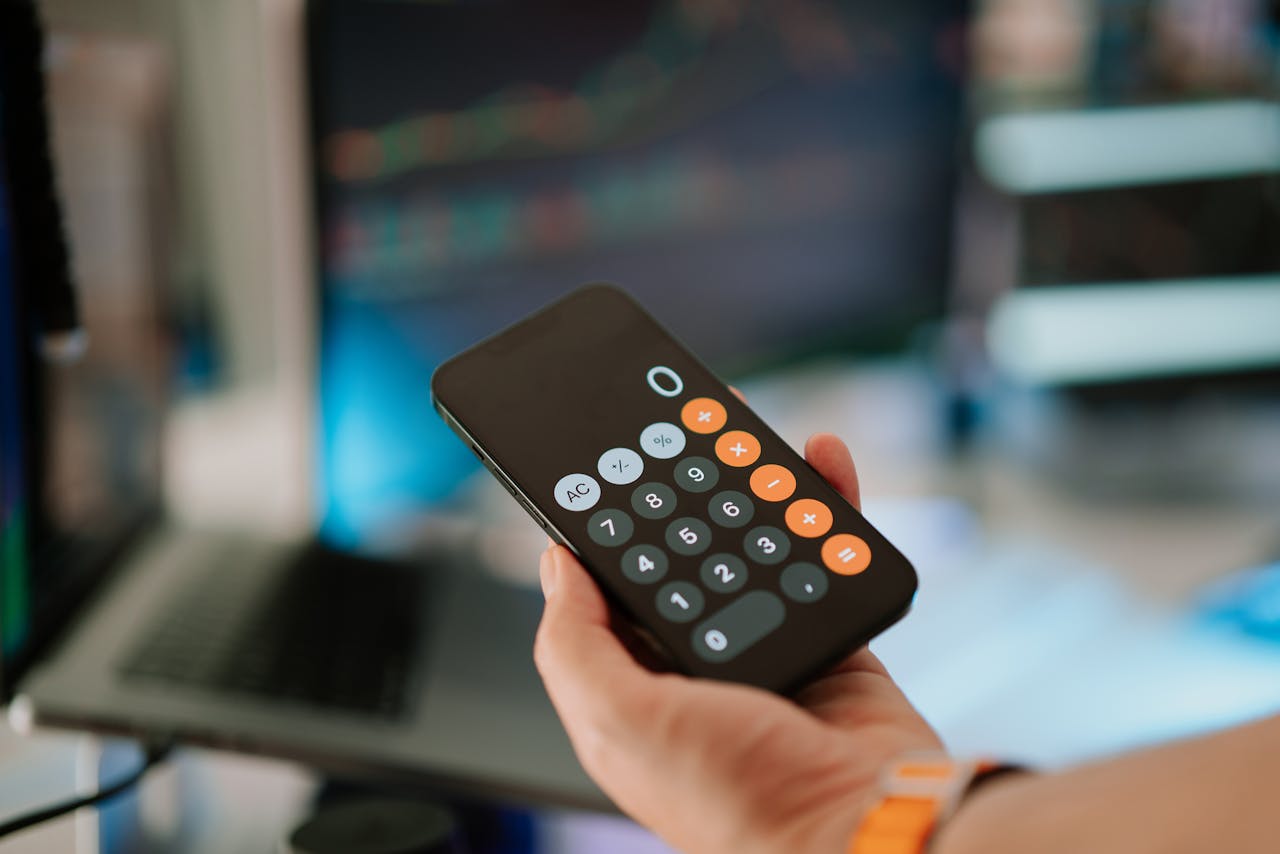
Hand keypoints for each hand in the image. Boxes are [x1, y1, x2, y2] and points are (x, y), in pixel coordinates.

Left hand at [534, 433, 941, 853]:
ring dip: (751, 485)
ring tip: (742, 429)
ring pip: (750, 543)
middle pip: (681, 554)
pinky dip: (824, 506)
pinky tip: (819, 462)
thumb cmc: (743, 801)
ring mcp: (763, 649)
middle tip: (678, 428)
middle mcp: (694, 667)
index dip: (600, 528)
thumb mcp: (621, 723)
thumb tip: (558, 563)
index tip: (600, 466)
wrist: (864, 827)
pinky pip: (820, 554)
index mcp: (634, 688)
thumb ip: (575, 643)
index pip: (605, 591)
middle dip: (679, 492)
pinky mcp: (827, 638)